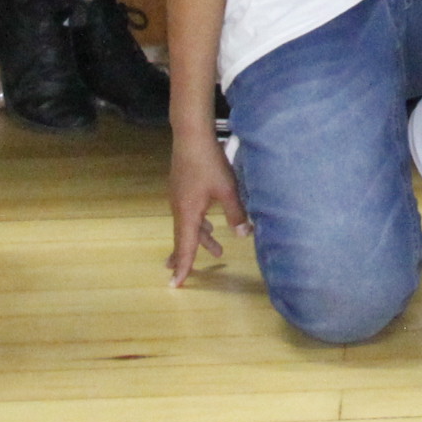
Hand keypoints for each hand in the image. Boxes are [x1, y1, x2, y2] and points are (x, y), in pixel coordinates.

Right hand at [166, 128, 250, 282]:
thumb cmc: (209, 163)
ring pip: (188, 225)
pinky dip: (198, 224)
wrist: (191, 136)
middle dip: (185, 256)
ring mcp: (178, 197)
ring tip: (217, 250)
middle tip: (180, 274)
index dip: (183, 266)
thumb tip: (245, 234)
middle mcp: (179, 208)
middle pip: (182, 238)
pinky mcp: (182, 187)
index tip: (176, 284)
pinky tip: (208, 222)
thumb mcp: (228, 190)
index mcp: (187, 213)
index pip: (185, 247)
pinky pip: (188, 213)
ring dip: (201, 239)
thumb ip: (236, 213)